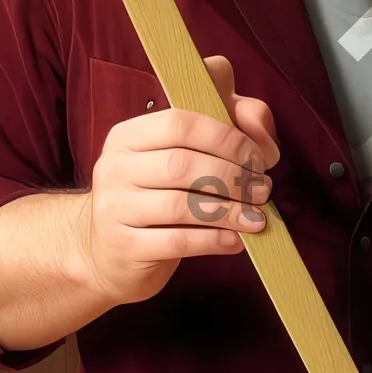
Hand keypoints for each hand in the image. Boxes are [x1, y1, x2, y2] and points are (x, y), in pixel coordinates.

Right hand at [75, 54, 279, 305]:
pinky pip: (177, 241)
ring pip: (181, 206)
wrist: (110, 252)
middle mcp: (114, 166)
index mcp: (129, 135)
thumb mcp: (192, 150)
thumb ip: (232, 120)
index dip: (227, 139)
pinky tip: (236, 241)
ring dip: (230, 211)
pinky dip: (214, 241)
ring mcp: (113, 208)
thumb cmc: (164, 192)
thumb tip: (256, 122)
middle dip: (233, 177)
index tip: (258, 158)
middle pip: (182, 165)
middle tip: (261, 191)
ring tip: (256, 218)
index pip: (180, 123)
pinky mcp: (123, 247)